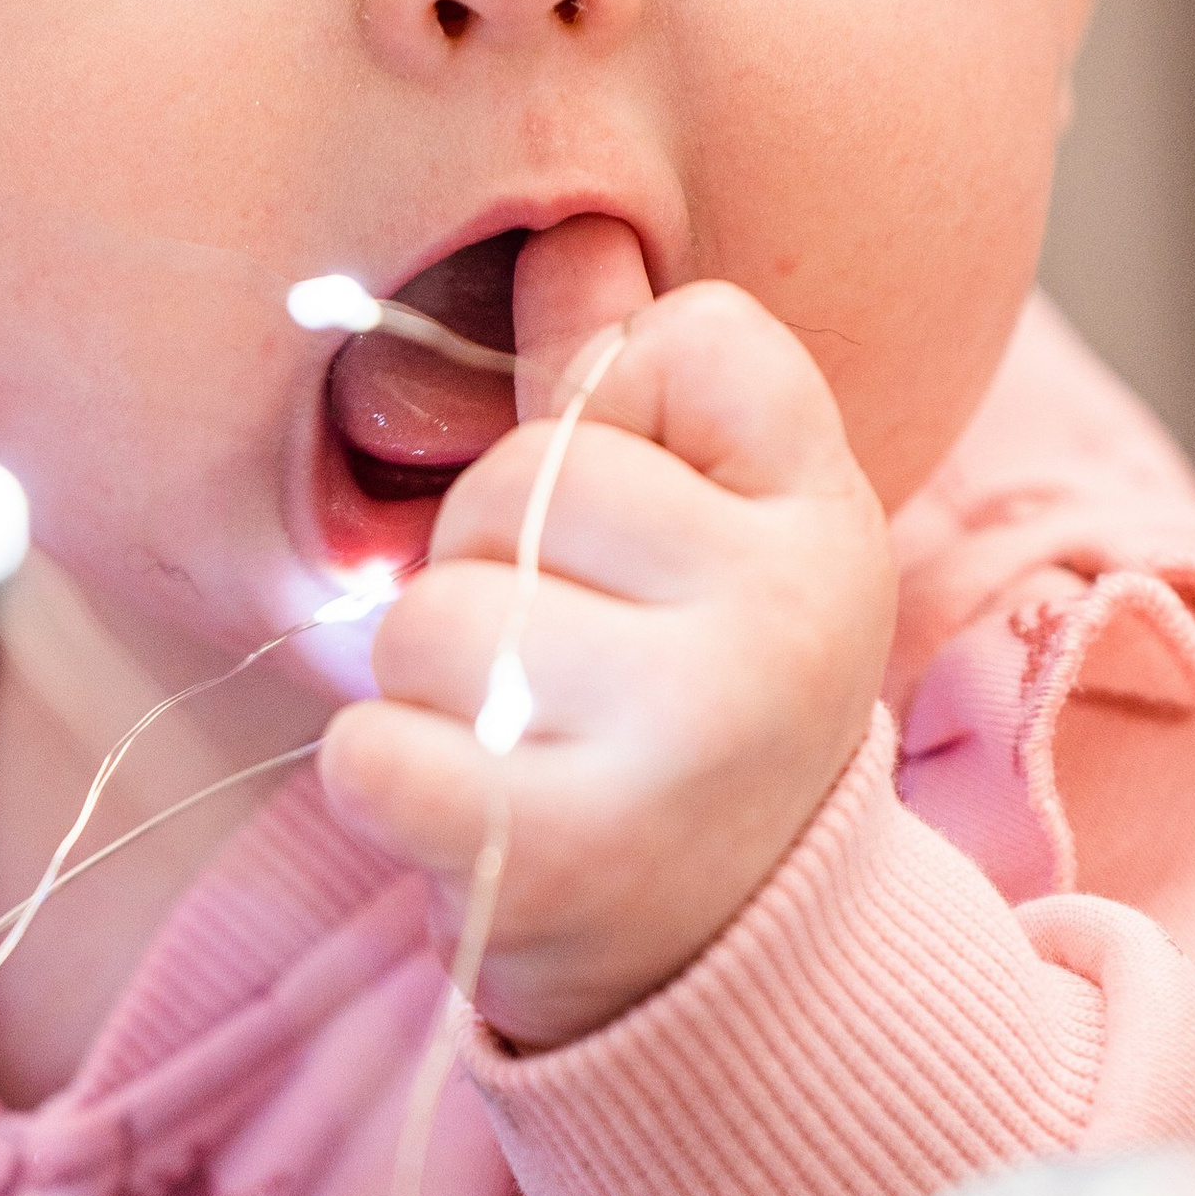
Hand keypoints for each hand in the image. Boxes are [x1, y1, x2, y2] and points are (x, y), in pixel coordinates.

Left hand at [319, 219, 895, 1047]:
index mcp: (826, 527)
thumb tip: (570, 234)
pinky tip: (460, 808)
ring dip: (430, 687)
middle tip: (562, 670)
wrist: (723, 961)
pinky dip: (380, 778)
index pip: (680, 343)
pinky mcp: (552, 863)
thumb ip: (635, 386)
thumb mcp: (713, 538)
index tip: (648, 539)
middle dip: (492, 566)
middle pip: (515, 483)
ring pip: (428, 620)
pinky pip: (368, 751)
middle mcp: (773, 630)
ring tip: (518, 744)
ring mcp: (674, 749)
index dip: (614, 426)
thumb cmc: (690, 707)